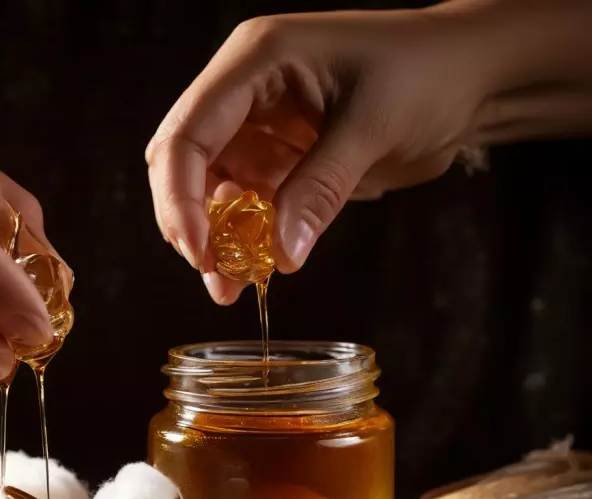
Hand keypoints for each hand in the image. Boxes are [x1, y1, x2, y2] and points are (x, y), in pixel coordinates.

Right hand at [146, 4, 493, 303]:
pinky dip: (247, 235)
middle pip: (183, 158)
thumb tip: (283, 253)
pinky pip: (246, 199)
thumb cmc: (430, 72)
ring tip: (231, 286)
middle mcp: (245, 87)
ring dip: (216, 236)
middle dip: (189, 218)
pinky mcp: (277, 153)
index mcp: (256, 59)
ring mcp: (258, 122)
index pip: (189, 130)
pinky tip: (257, 268)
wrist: (472, 76)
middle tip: (211, 273)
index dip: (180, 194)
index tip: (197, 251)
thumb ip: (321, 188)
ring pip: (209, 186)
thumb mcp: (375, 128)